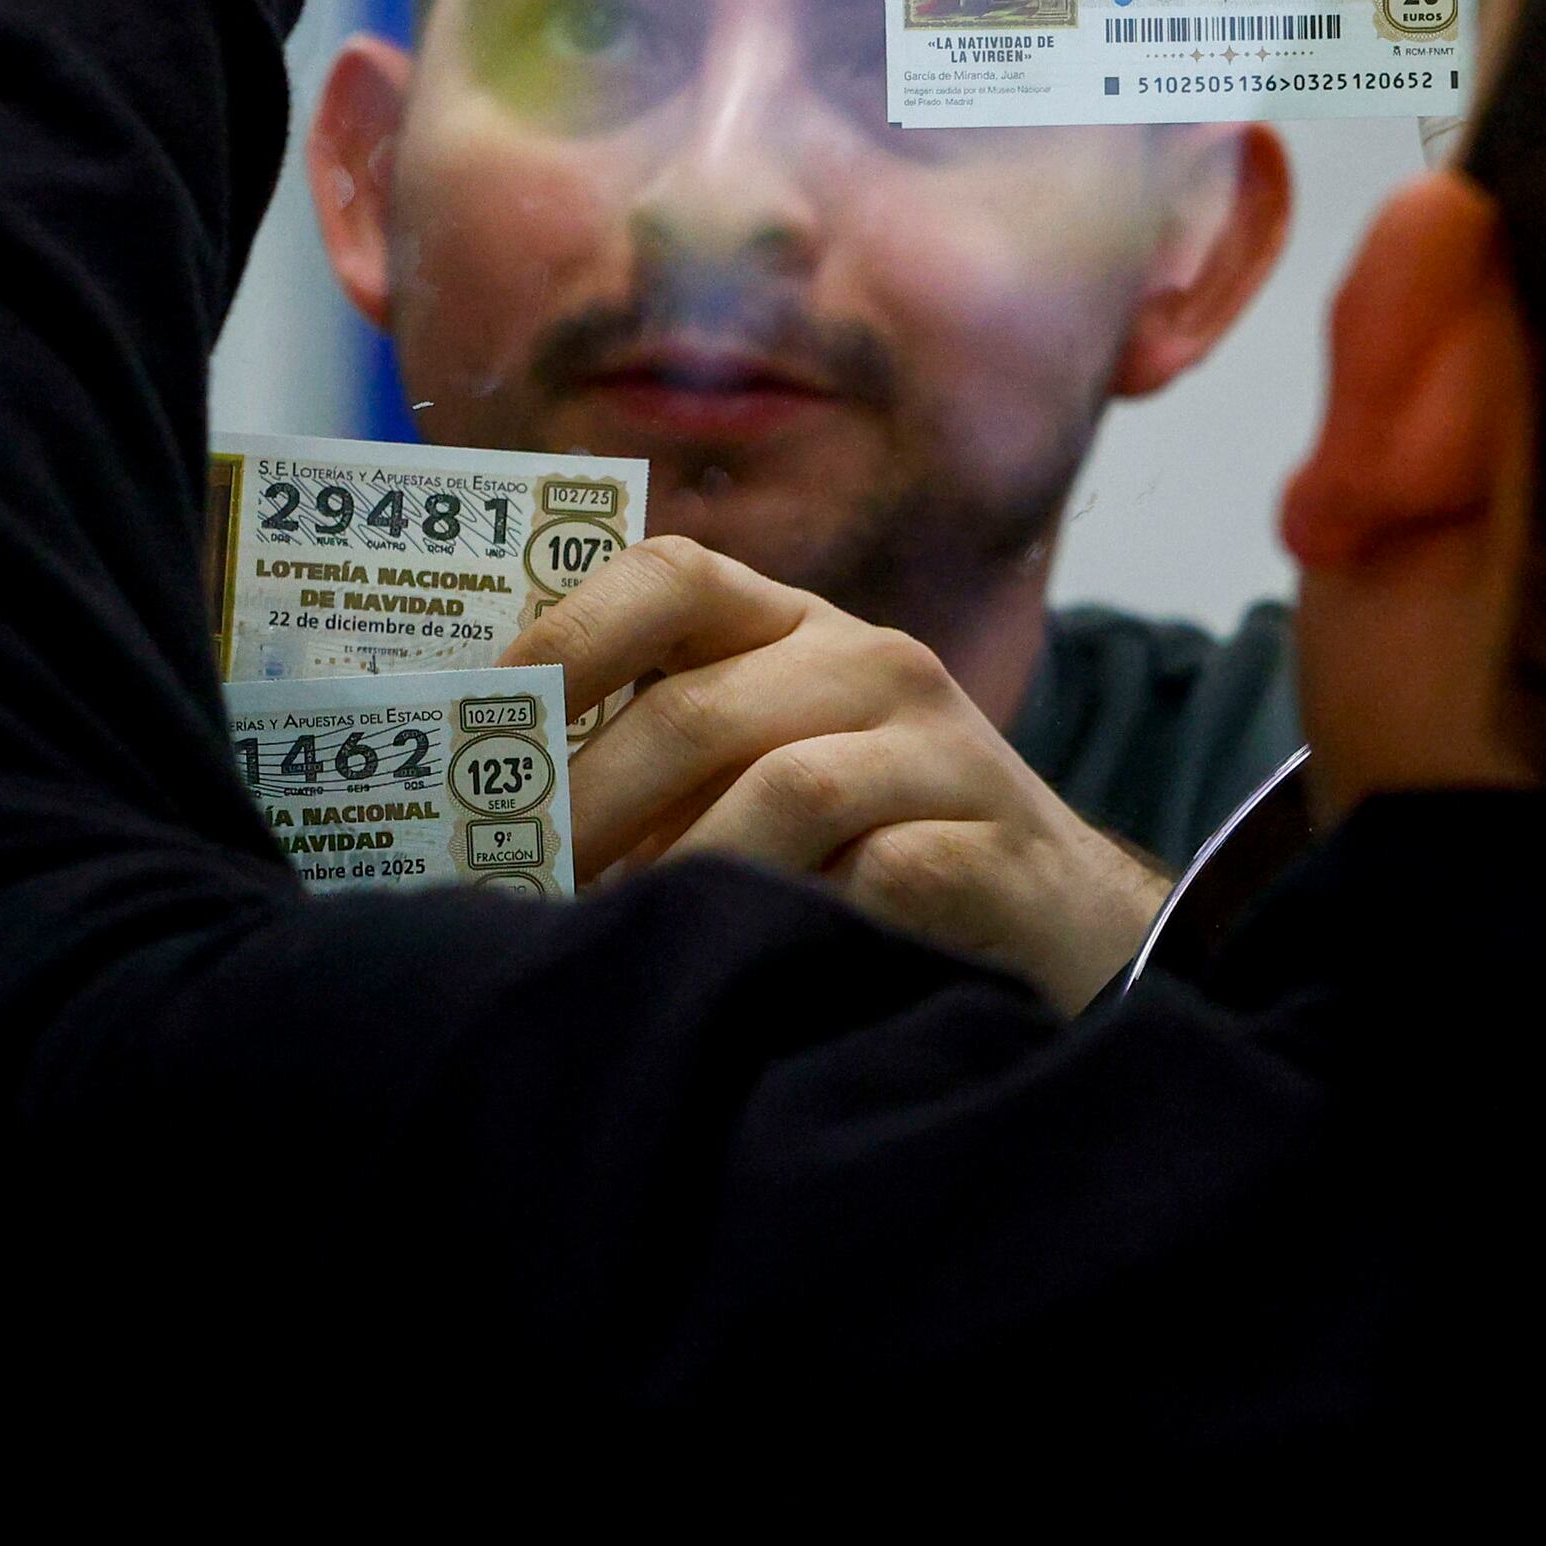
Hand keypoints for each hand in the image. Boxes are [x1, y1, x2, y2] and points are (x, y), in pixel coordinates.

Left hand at [509, 538, 1168, 1015]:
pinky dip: (794, 925)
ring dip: (682, 873)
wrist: (1065, 924)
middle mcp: (877, 666)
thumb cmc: (873, 846)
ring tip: (613, 937)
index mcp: (799, 629)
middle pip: (700, 711)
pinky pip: (876, 880)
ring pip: (787, 792)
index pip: (673, 574)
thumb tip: (483, 802)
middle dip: (586, 805)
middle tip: (512, 883)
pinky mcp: (993, 852)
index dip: (566, 633)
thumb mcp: (772, 764)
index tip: (480, 707)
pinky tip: (744, 971)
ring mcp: (944, 756)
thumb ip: (664, 754)